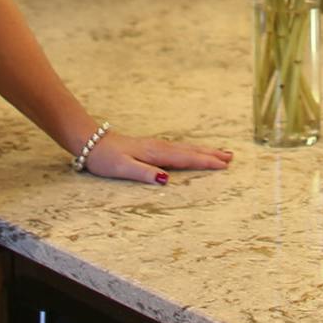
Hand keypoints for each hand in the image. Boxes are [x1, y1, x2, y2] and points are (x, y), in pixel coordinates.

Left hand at [82, 130, 233, 185]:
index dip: (205, 162)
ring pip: (186, 148)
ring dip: (204, 151)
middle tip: (231, 158)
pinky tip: (194, 152)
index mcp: (156, 153)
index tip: (224, 165)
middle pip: (190, 151)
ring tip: (222, 153)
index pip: (186, 159)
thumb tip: (166, 179)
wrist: (92, 142)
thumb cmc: (106, 158)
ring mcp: (157, 145)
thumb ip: (144, 173)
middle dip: (211, 155)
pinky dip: (192, 150)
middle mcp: (160, 147)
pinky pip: (179, 148)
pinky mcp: (152, 147)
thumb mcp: (122, 168)